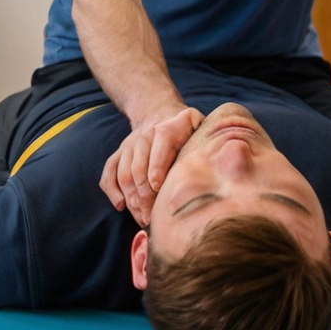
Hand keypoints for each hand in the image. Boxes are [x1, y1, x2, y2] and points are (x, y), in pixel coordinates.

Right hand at [100, 107, 203, 225]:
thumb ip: (209, 140)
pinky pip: (109, 172)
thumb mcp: (200, 126)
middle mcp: (145, 135)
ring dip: (131, 198)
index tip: (158, 188)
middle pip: (139, 166)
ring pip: (124, 172)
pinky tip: (121, 206)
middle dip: (144, 195)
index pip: (159, 145)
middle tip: (152, 218)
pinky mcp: (119, 153)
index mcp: (168, 128)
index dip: (157, 167)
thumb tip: (221, 163)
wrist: (158, 111)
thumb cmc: (186, 128)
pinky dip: (112, 190)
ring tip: (142, 218)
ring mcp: (129, 144)